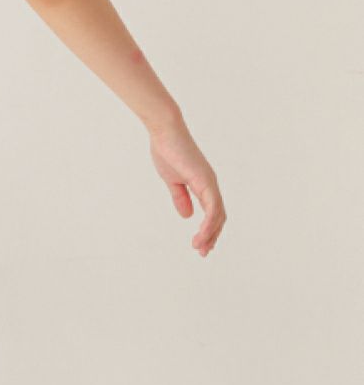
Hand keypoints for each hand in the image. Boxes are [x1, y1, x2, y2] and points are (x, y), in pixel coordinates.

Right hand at [147, 117, 225, 256]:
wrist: (164, 131)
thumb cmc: (166, 150)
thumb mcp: (172, 179)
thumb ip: (180, 196)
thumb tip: (187, 216)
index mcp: (203, 184)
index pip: (212, 212)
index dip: (208, 229)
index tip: (199, 245)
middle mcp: (210, 184)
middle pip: (219, 217)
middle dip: (212, 236)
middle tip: (203, 252)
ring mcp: (210, 183)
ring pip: (218, 215)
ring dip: (210, 234)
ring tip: (200, 248)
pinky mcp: (205, 181)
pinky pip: (213, 208)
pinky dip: (209, 224)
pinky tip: (201, 234)